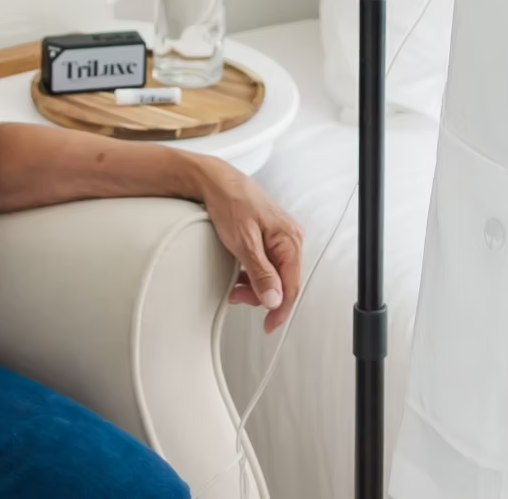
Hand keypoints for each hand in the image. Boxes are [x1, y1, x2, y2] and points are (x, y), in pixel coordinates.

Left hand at [195, 158, 303, 334]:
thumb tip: (274, 300)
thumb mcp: (244, 242)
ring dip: (254, 284)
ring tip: (234, 284)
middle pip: (282, 281)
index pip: (292, 286)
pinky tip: (239, 272)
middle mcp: (289, 238)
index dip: (280, 309)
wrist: (215, 181)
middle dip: (261, 294)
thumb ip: (261, 273)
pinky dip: (252, 273)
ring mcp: (279, 237)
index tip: (269, 325)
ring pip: (273, 274)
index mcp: (290, 239)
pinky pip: (266, 263)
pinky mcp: (268, 236)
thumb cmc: (230, 202)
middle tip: (238, 296)